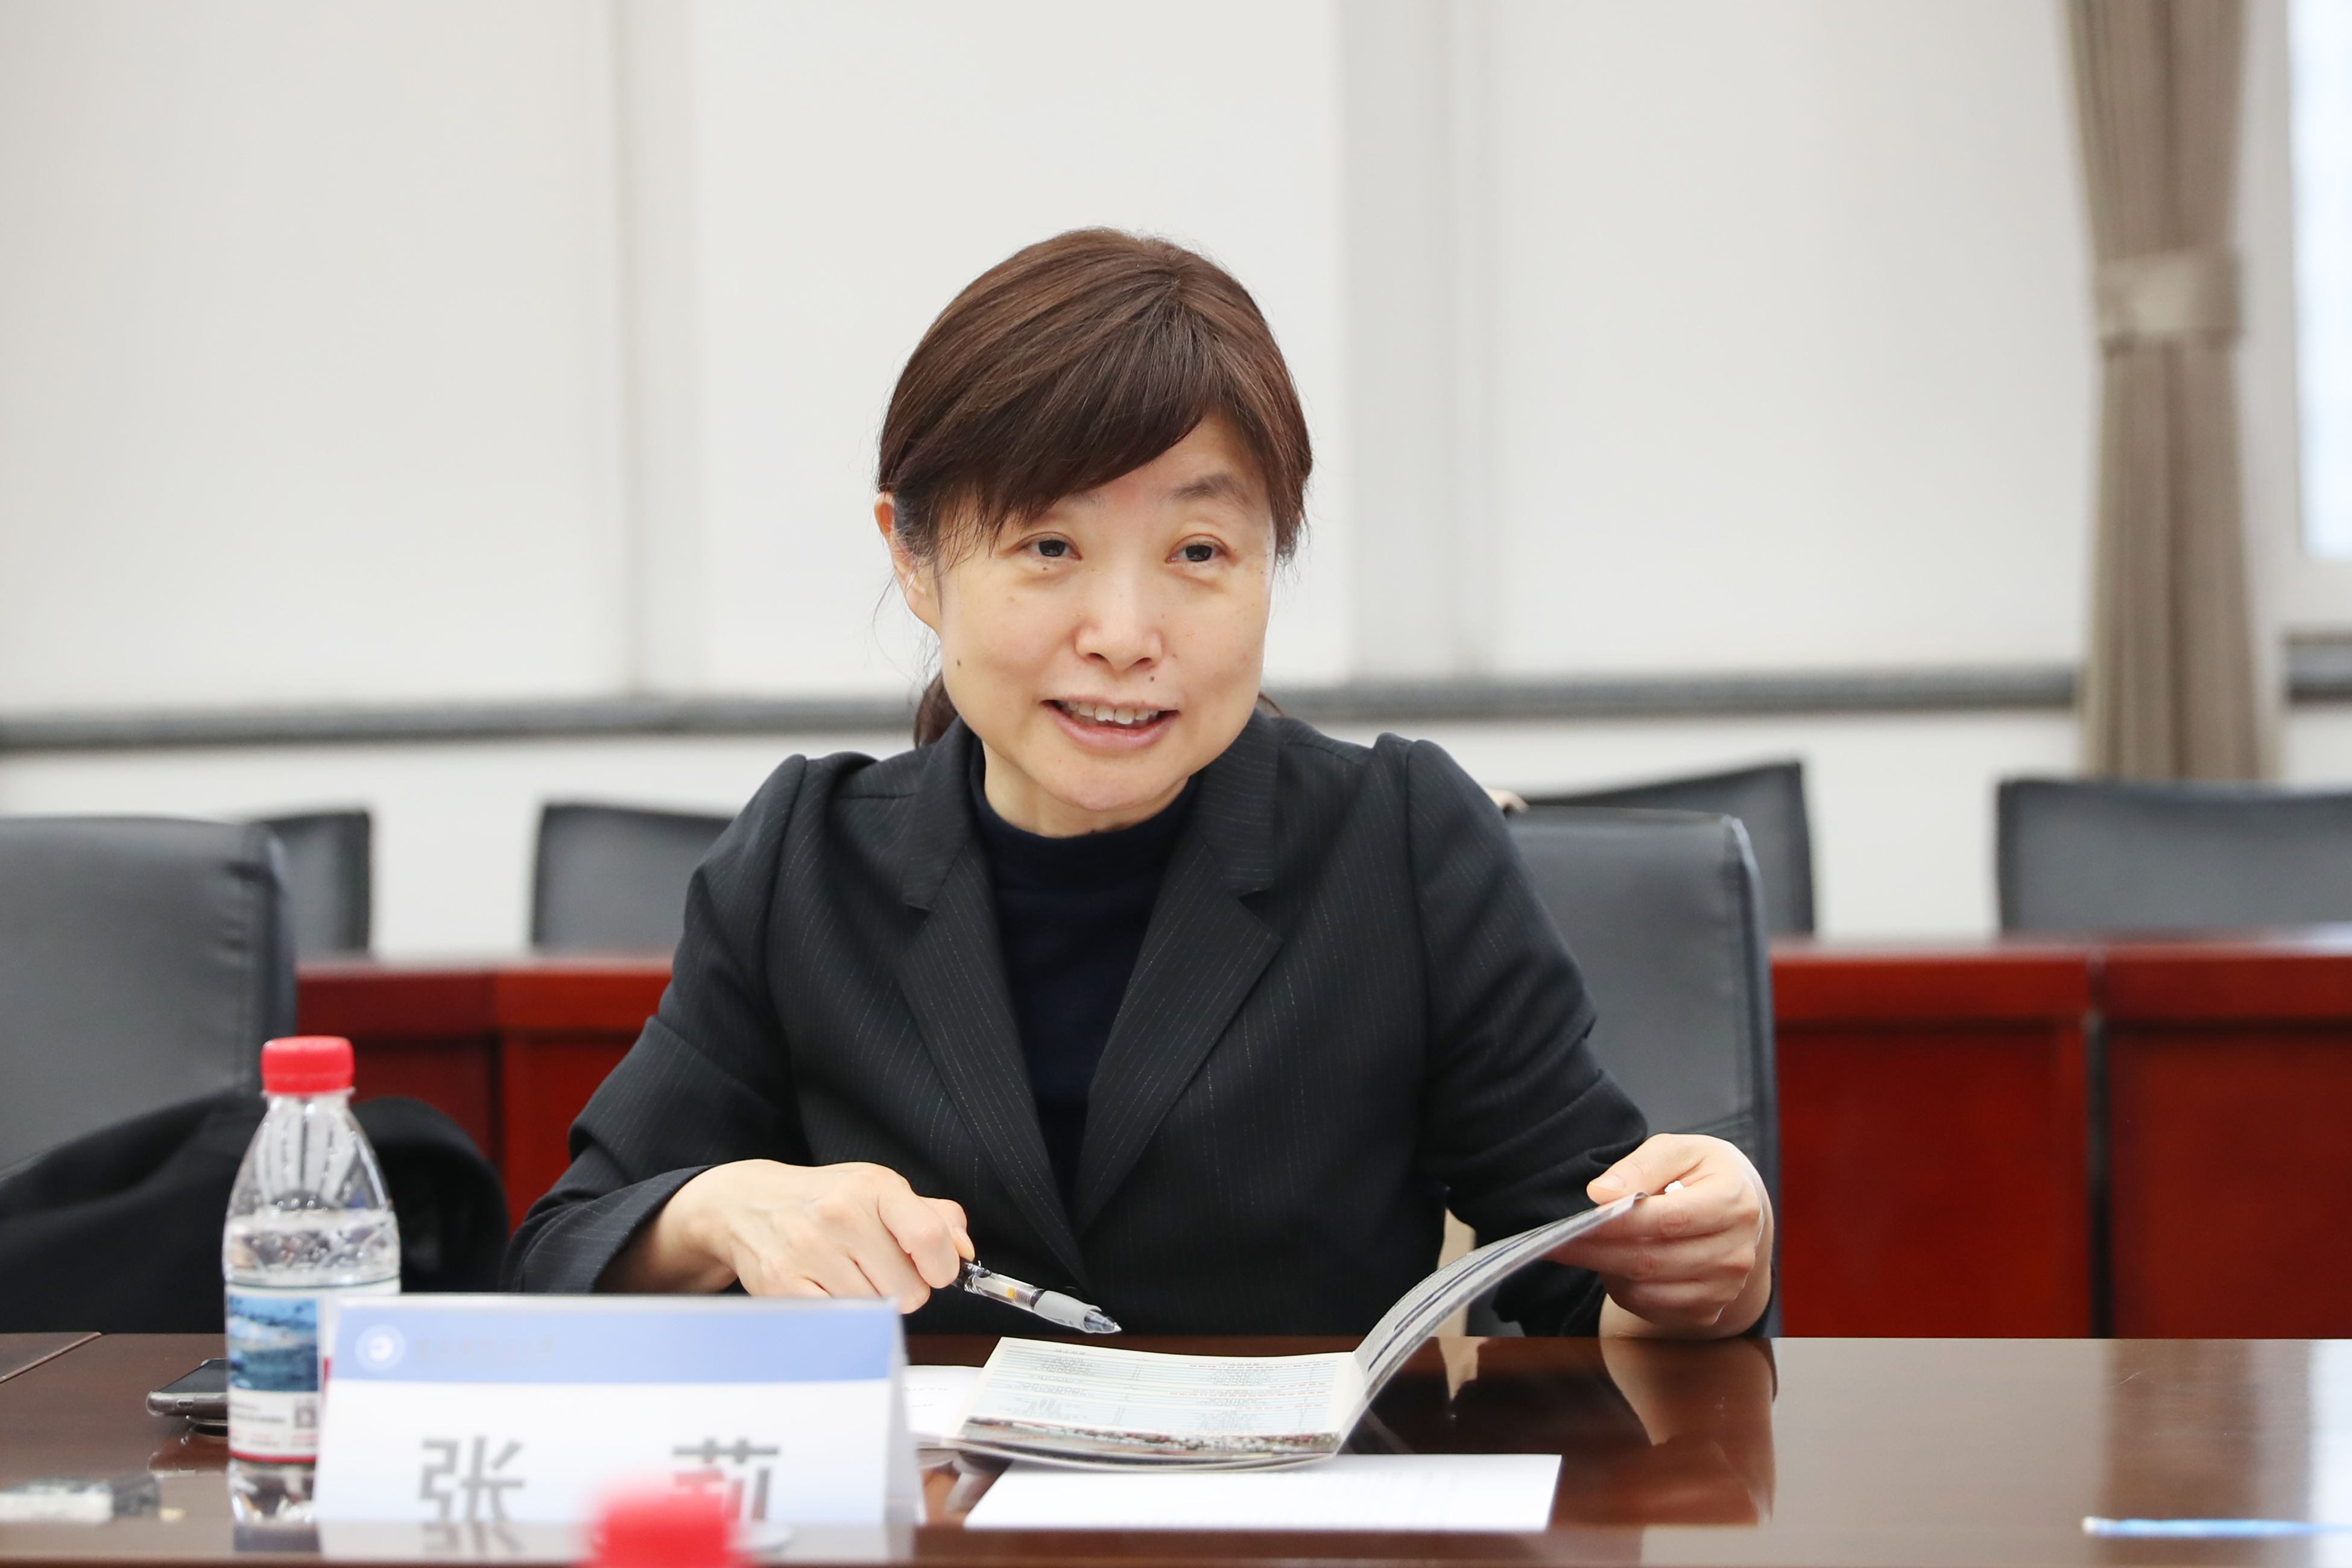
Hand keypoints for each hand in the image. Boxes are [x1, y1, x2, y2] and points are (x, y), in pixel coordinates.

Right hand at [607, 1159, 971, 1311]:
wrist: (748, 1203)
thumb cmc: (824, 1200)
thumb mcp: (881, 1191)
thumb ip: (933, 1217)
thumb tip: (963, 1251)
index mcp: (875, 1188)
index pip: (931, 1238)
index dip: (942, 1268)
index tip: (933, 1271)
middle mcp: (841, 1215)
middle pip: (908, 1291)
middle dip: (902, 1289)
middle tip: (877, 1270)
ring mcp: (809, 1250)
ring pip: (875, 1312)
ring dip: (869, 1303)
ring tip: (846, 1275)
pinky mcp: (783, 1285)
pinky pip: (839, 1322)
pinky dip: (840, 1315)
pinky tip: (826, 1289)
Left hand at [1546, 1134, 1771, 1337]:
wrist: (1741, 1213)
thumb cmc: (1703, 1174)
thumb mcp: (1679, 1150)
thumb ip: (1641, 1166)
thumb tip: (1601, 1193)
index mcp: (1735, 1203)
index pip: (1666, 1220)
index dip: (1615, 1224)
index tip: (1572, 1224)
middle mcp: (1737, 1253)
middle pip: (1650, 1260)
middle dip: (1595, 1252)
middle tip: (1553, 1244)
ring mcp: (1725, 1289)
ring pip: (1646, 1290)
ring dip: (1606, 1271)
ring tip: (1584, 1247)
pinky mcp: (1709, 1312)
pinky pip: (1650, 1308)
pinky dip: (1623, 1289)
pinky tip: (1613, 1264)